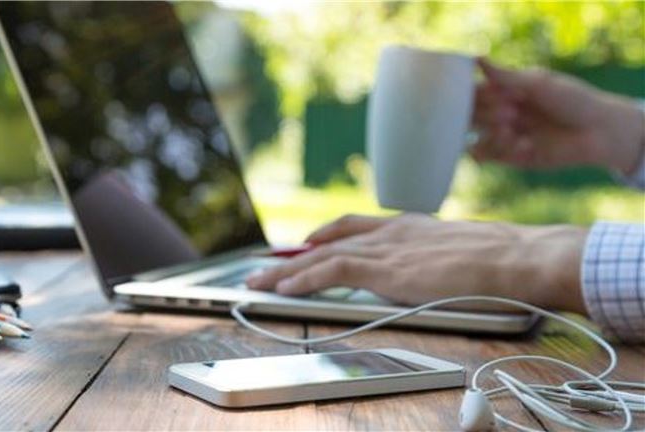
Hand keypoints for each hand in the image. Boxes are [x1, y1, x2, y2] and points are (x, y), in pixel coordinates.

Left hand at [246, 214, 588, 313]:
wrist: (515, 257)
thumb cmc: (501, 261)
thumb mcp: (460, 253)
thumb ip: (436, 259)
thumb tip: (430, 274)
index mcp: (407, 226)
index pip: (353, 226)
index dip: (323, 235)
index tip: (304, 242)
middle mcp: (390, 231)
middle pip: (329, 240)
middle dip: (294, 255)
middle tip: (266, 265)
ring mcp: (386, 248)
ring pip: (322, 256)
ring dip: (287, 270)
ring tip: (259, 282)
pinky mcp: (385, 268)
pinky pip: (331, 271)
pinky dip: (304, 279)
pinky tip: (285, 288)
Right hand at [472, 59, 643, 174]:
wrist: (598, 131)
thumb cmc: (574, 101)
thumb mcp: (539, 83)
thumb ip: (506, 77)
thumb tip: (476, 59)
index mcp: (506, 91)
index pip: (473, 93)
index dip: (474, 95)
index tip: (494, 94)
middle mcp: (501, 113)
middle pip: (470, 116)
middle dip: (485, 114)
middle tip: (511, 113)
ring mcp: (505, 136)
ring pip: (476, 138)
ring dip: (491, 134)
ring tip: (511, 131)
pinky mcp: (512, 157)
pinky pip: (490, 156)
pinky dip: (502, 150)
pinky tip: (526, 145)